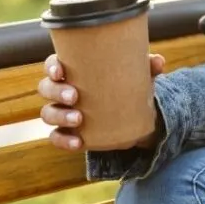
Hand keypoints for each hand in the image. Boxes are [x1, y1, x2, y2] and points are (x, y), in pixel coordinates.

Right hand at [38, 52, 165, 150]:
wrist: (130, 112)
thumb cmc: (126, 82)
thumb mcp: (137, 73)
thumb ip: (147, 66)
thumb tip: (158, 61)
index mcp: (73, 68)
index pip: (52, 63)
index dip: (52, 66)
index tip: (61, 71)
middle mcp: (62, 88)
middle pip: (46, 87)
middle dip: (56, 92)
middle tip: (75, 96)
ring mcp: (62, 112)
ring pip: (47, 113)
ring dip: (60, 116)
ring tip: (79, 119)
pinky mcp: (67, 133)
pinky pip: (56, 138)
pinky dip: (64, 140)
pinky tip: (78, 142)